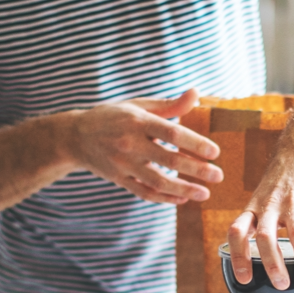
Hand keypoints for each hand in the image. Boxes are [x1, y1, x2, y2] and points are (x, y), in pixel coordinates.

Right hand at [69, 88, 221, 203]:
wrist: (75, 136)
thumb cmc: (114, 117)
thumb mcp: (138, 106)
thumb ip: (168, 105)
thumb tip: (195, 93)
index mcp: (138, 121)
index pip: (171, 132)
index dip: (194, 143)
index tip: (215, 152)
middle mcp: (130, 143)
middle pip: (168, 160)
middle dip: (196, 170)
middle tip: (218, 176)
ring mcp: (123, 163)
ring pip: (157, 181)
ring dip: (184, 189)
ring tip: (205, 194)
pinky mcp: (119, 179)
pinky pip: (144, 192)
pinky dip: (164, 198)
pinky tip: (182, 199)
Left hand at [227, 144, 293, 288]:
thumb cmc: (282, 177)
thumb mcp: (262, 196)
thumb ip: (261, 222)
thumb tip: (266, 258)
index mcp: (255, 206)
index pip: (238, 232)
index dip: (239, 256)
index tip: (245, 278)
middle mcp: (272, 204)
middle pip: (266, 237)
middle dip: (273, 264)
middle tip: (281, 284)